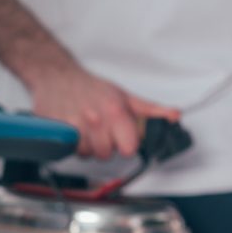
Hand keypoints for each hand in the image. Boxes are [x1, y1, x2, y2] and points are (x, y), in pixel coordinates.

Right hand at [27, 63, 180, 160]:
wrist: (57, 78)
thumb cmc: (91, 88)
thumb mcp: (124, 96)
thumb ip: (150, 109)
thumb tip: (174, 116)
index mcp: (116, 111)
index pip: (129, 148)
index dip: (125, 145)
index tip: (121, 138)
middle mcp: (96, 119)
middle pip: (106, 154)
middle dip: (104, 146)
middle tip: (100, 130)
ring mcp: (76, 126)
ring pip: (87, 155)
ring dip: (87, 146)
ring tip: (85, 129)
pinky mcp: (58, 131)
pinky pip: (70, 151)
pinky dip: (72, 145)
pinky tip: (73, 131)